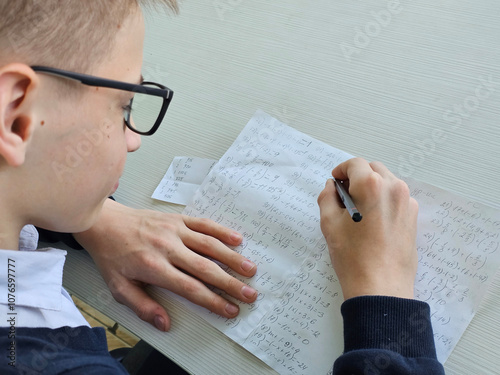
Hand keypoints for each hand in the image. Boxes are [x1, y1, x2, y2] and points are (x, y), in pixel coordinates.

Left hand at [73, 199, 257, 330]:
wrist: (104, 222)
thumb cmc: (112, 255)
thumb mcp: (119, 287)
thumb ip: (142, 306)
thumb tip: (165, 323)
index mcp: (154, 268)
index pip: (191, 288)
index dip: (213, 301)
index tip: (230, 310)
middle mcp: (168, 248)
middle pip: (206, 269)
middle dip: (231, 283)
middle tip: (250, 294)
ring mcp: (175, 230)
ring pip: (210, 245)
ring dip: (233, 258)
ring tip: (250, 269)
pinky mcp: (177, 219)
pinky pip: (204, 224)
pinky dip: (222, 231)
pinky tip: (237, 239)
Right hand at [317, 158, 417, 299]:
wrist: (380, 288)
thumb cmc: (352, 256)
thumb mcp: (329, 224)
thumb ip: (327, 197)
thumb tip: (332, 186)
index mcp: (371, 185)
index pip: (355, 164)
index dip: (341, 170)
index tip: (335, 181)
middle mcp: (394, 187)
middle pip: (373, 169)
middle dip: (357, 177)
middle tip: (344, 196)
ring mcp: (407, 202)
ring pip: (386, 182)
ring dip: (372, 188)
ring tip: (359, 211)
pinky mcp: (413, 217)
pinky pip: (396, 198)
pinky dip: (383, 200)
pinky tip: (373, 221)